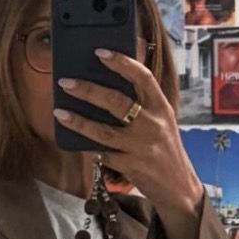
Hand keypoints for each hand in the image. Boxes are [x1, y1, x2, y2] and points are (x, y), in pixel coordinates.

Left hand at [53, 49, 204, 238]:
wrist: (179, 187)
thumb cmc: (164, 148)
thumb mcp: (163, 120)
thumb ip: (143, 101)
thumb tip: (110, 80)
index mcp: (161, 107)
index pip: (142, 77)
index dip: (121, 62)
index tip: (100, 52)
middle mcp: (153, 124)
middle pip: (116, 102)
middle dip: (88, 90)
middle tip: (66, 83)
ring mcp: (142, 147)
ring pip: (104, 131)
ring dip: (79, 121)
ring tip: (60, 113)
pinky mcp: (132, 167)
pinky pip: (104, 154)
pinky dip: (89, 146)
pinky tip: (76, 139)